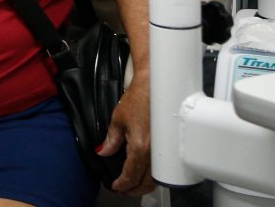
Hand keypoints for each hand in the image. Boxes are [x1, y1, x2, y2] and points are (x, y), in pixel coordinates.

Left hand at [101, 71, 152, 195]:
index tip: (115, 186)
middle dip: (133, 189)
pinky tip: (147, 173)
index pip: (131, 174)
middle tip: (123, 189)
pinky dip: (154, 175)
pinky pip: (162, 168)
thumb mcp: (118, 119)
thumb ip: (111, 140)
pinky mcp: (170, 145)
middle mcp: (155, 151)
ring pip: (156, 178)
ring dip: (145, 185)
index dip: (122, 184)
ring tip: (133, 184)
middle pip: (146, 182)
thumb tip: (104, 152)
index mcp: (141, 146)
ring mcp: (164, 149)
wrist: (156, 86)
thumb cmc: (139, 97)